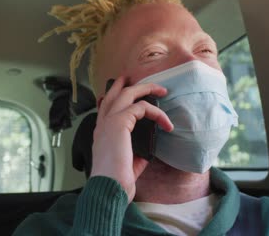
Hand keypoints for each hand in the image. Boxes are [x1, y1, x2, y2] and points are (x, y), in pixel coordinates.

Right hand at [90, 76, 173, 201]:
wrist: (109, 186)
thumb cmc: (117, 180)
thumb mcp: (130, 162)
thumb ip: (137, 151)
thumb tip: (149, 147)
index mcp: (102, 133)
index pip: (105, 107)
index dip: (116, 95)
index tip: (126, 89)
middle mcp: (102, 124)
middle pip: (114, 94)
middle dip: (128, 84)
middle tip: (145, 82)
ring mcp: (109, 121)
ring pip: (127, 94)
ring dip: (146, 89)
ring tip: (162, 91)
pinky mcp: (119, 122)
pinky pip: (142, 108)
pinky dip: (157, 113)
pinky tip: (166, 124)